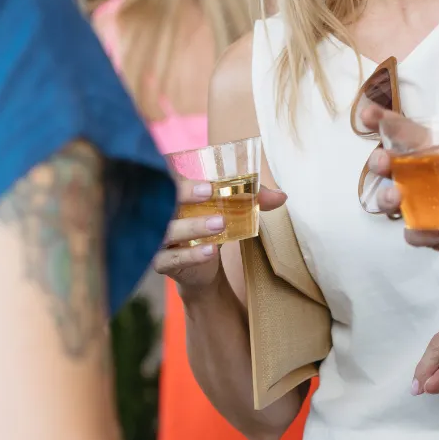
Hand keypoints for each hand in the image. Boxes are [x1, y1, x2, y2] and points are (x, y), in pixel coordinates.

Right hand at [153, 178, 286, 289]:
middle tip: (209, 192)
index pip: (164, 175)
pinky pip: (170, 258)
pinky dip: (191, 255)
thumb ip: (252, 200)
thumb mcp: (229, 211)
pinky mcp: (160, 262)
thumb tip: (282, 196)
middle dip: (183, 193)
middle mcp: (158, 212)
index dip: (177, 173)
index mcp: (171, 193)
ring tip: (219, 224)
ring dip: (193, 226)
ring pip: (166, 231)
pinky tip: (210, 251)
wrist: (201, 267)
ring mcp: (156, 238)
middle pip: (160, 199)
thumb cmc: (210, 227)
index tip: (201, 174)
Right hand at [359, 105, 438, 262]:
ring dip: (387, 198)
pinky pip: (418, 234)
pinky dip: (417, 232)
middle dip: (379, 161)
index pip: (406, 134)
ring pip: (395, 201)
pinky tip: (423, 230)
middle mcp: (425, 178)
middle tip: (381, 160)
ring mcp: (427, 207)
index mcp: (438, 152)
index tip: (368, 115)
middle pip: (391, 167)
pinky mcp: (437, 234)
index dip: (384, 122)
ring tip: (396, 196)